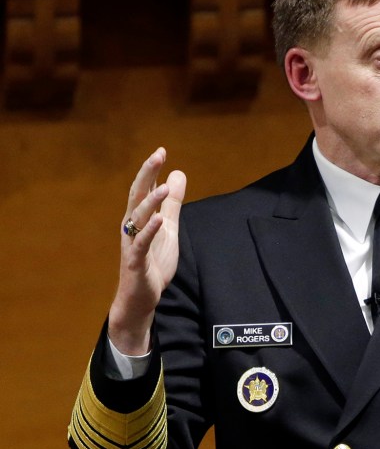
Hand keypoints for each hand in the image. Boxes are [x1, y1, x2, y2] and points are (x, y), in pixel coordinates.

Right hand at [108, 148, 186, 354]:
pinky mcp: (135, 261)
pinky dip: (149, 231)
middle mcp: (132, 226)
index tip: (161, 150)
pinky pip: (141, 243)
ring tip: (164, 187)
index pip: (144, 188)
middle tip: (158, 155)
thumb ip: (173, 203)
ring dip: (150, 201)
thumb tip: (178, 174)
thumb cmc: (152, 261)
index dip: (151, 170)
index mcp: (139, 217)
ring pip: (138, 217)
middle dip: (147, 175)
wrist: (141, 297)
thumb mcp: (169, 228)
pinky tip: (159, 220)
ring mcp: (132, 243)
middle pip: (137, 195)